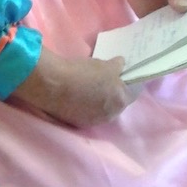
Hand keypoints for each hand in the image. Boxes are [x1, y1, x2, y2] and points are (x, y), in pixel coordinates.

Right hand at [10, 49, 135, 127]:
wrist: (52, 85)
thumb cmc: (81, 72)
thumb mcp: (103, 64)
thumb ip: (117, 66)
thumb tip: (121, 65)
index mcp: (120, 100)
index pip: (134, 91)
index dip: (131, 81)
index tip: (125, 74)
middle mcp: (111, 115)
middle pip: (118, 102)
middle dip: (115, 92)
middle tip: (107, 80)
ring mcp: (95, 120)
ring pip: (103, 108)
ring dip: (101, 100)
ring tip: (91, 88)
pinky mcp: (78, 122)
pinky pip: (88, 112)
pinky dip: (87, 105)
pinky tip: (79, 95)